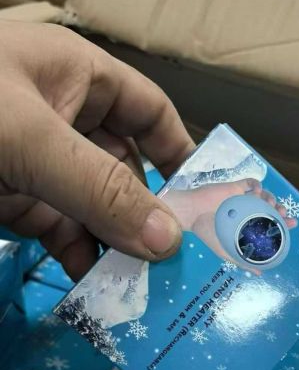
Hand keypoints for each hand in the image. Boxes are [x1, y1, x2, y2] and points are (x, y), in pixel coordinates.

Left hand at [0, 22, 193, 279]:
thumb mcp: (29, 139)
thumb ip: (98, 189)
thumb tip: (166, 240)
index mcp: (77, 79)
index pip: (148, 112)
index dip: (180, 152)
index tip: (207, 202)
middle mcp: (65, 122)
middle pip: (126, 171)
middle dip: (149, 216)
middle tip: (181, 268)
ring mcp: (38, 168)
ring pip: (97, 210)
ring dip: (119, 249)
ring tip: (147, 290)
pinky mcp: (13, 205)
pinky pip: (62, 235)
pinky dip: (81, 262)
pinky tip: (99, 290)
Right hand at [166, 178, 296, 273]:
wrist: (191, 214)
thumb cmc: (207, 232)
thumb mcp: (226, 250)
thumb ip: (242, 259)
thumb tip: (260, 273)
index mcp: (246, 224)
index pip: (269, 222)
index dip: (283, 222)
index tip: (292, 223)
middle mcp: (246, 211)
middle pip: (270, 207)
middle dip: (280, 209)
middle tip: (283, 215)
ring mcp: (241, 198)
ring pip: (263, 194)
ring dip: (271, 198)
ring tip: (271, 205)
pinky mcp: (235, 187)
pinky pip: (250, 182)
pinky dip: (258, 185)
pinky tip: (258, 193)